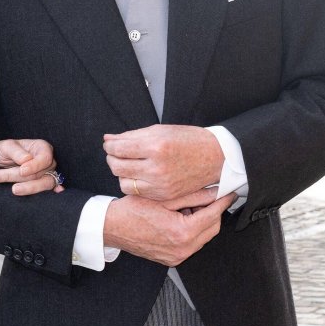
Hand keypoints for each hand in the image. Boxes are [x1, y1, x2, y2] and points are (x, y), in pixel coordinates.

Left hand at [0, 137, 63, 194]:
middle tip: (10, 186)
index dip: (35, 166)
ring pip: (42, 184)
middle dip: (24, 180)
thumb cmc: (3, 151)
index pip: (45, 158)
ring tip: (14, 190)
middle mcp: (47, 162)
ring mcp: (46, 175)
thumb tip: (27, 159)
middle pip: (40, 174)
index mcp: (42, 148)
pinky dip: (47, 195)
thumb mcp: (6, 147)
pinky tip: (52, 196)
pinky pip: (46, 192)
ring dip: (28, 188)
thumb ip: (16, 152)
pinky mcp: (41, 186)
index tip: (22, 171)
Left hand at [103, 124, 224, 200]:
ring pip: (123, 182)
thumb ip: (132, 136)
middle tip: (115, 152)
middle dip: (112, 158)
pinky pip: (136, 192)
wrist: (216, 158)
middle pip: (117, 166)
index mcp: (156, 146)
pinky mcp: (163, 195)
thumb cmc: (189, 140)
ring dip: (121, 172)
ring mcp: (160, 184)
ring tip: (128, 164)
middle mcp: (157, 167)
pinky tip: (138, 175)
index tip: (109, 143)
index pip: (119, 148)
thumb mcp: (161, 130)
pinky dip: (132, 183)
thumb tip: (108, 138)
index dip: (109, 145)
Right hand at [103, 192, 235, 266]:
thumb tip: (215, 191)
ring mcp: (177, 257)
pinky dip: (192, 231)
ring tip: (190, 206)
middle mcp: (182, 249)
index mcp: (182, 233)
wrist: (112, 228)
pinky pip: (191, 244)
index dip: (222, 202)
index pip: (213, 215)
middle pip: (212, 229)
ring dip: (203, 221)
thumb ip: (193, 196)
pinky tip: (182, 218)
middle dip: (213, 212)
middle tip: (209, 197)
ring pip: (203, 237)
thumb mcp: (165, 198)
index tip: (229, 193)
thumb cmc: (132, 211)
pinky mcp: (172, 259)